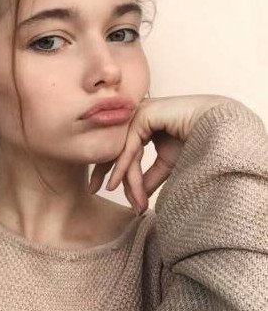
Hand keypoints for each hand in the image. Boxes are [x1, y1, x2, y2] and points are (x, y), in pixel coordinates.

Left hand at [88, 94, 233, 213]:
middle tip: (93, 190)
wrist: (218, 127)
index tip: (105, 189)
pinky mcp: (144, 115)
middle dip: (103, 170)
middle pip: (115, 147)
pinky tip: (114, 183)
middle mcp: (138, 117)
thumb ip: (149, 177)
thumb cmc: (197, 141)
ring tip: (122, 197)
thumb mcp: (167, 164)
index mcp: (143, 124)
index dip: (113, 169)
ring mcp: (140, 113)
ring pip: (123, 150)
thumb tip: (136, 197)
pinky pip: (130, 146)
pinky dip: (123, 167)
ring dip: (124, 177)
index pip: (121, 148)